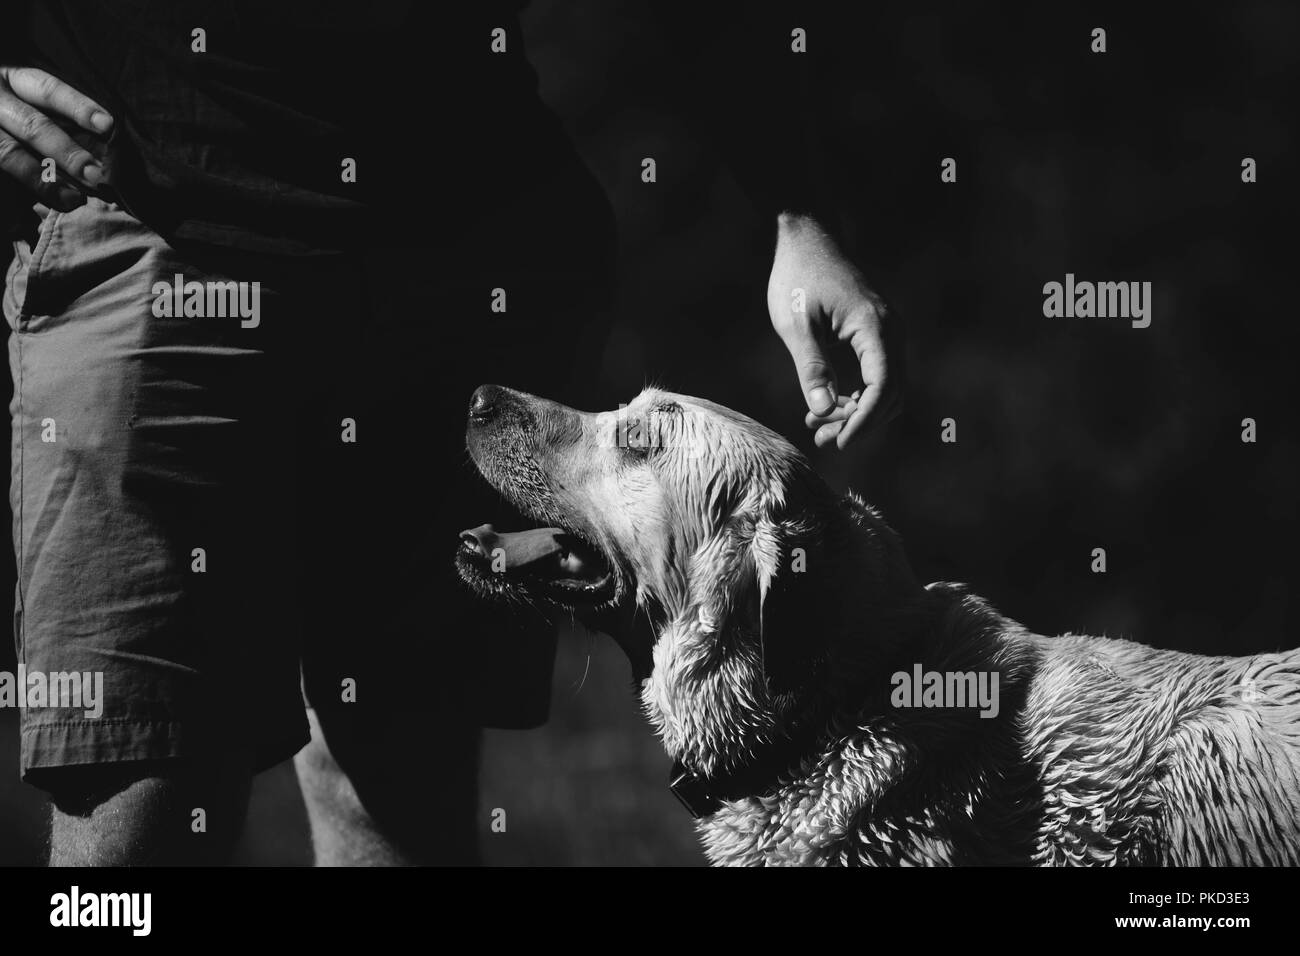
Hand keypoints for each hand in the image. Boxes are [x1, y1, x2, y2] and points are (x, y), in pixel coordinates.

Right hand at [0, 66, 112, 210]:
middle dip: (67, 152)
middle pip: (32, 125)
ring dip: (44, 179)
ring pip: (8, 152)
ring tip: (74, 199)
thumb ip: (60, 121)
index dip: (78, 107)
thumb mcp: (27, 102)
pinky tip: (43, 204)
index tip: (108, 125)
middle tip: (95, 175)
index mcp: (12, 79)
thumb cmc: (13, 114)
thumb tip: (100, 152)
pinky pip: (0, 171)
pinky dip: (24, 186)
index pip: (48, 89)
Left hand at [767, 212, 901, 448]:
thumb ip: (811, 367)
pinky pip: (878, 376)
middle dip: (860, 423)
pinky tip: (826, 407)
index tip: (841, 443)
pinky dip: (858, 397)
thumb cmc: (797, 276)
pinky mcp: (878, 336)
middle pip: (891, 394)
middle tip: (822, 440)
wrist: (809, 238)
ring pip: (887, 389)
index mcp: (873, 327)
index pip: (883, 386)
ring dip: (859, 414)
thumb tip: (822, 411)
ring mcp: (888, 333)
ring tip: (819, 430)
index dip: (865, 421)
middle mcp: (891, 331)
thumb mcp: (796, 324)